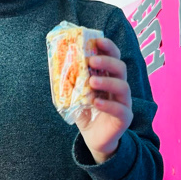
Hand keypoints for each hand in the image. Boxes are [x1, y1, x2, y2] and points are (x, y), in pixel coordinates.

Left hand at [76, 37, 131, 163]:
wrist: (94, 138)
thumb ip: (70, 80)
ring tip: (91, 82)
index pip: (114, 57)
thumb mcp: (75, 94)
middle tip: (91, 60)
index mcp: (109, 77)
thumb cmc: (86, 112)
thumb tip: (56, 63)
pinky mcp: (124, 118)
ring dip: (107, 81)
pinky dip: (108, 104)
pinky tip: (96, 102)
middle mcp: (119, 87)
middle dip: (107, 61)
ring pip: (123, 87)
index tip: (97, 40)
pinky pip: (120, 109)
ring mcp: (124, 102)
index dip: (108, 47)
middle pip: (121, 68)